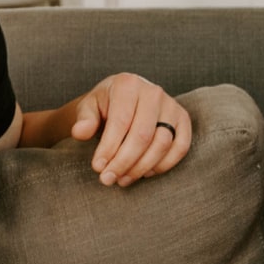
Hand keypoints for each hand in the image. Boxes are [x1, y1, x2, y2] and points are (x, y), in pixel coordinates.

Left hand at [70, 73, 191, 186]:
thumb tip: (80, 132)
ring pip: (162, 143)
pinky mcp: (183, 120)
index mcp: (128, 84)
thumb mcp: (89, 108)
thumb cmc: (105, 106)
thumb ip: (84, 119)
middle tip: (108, 179)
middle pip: (142, 136)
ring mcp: (172, 105)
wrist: (124, 101)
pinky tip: (144, 173)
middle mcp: (153, 92)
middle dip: (124, 162)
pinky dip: (164, 165)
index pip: (121, 122)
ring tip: (122, 178)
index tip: (98, 168)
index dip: (109, 148)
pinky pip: (180, 147)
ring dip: (142, 167)